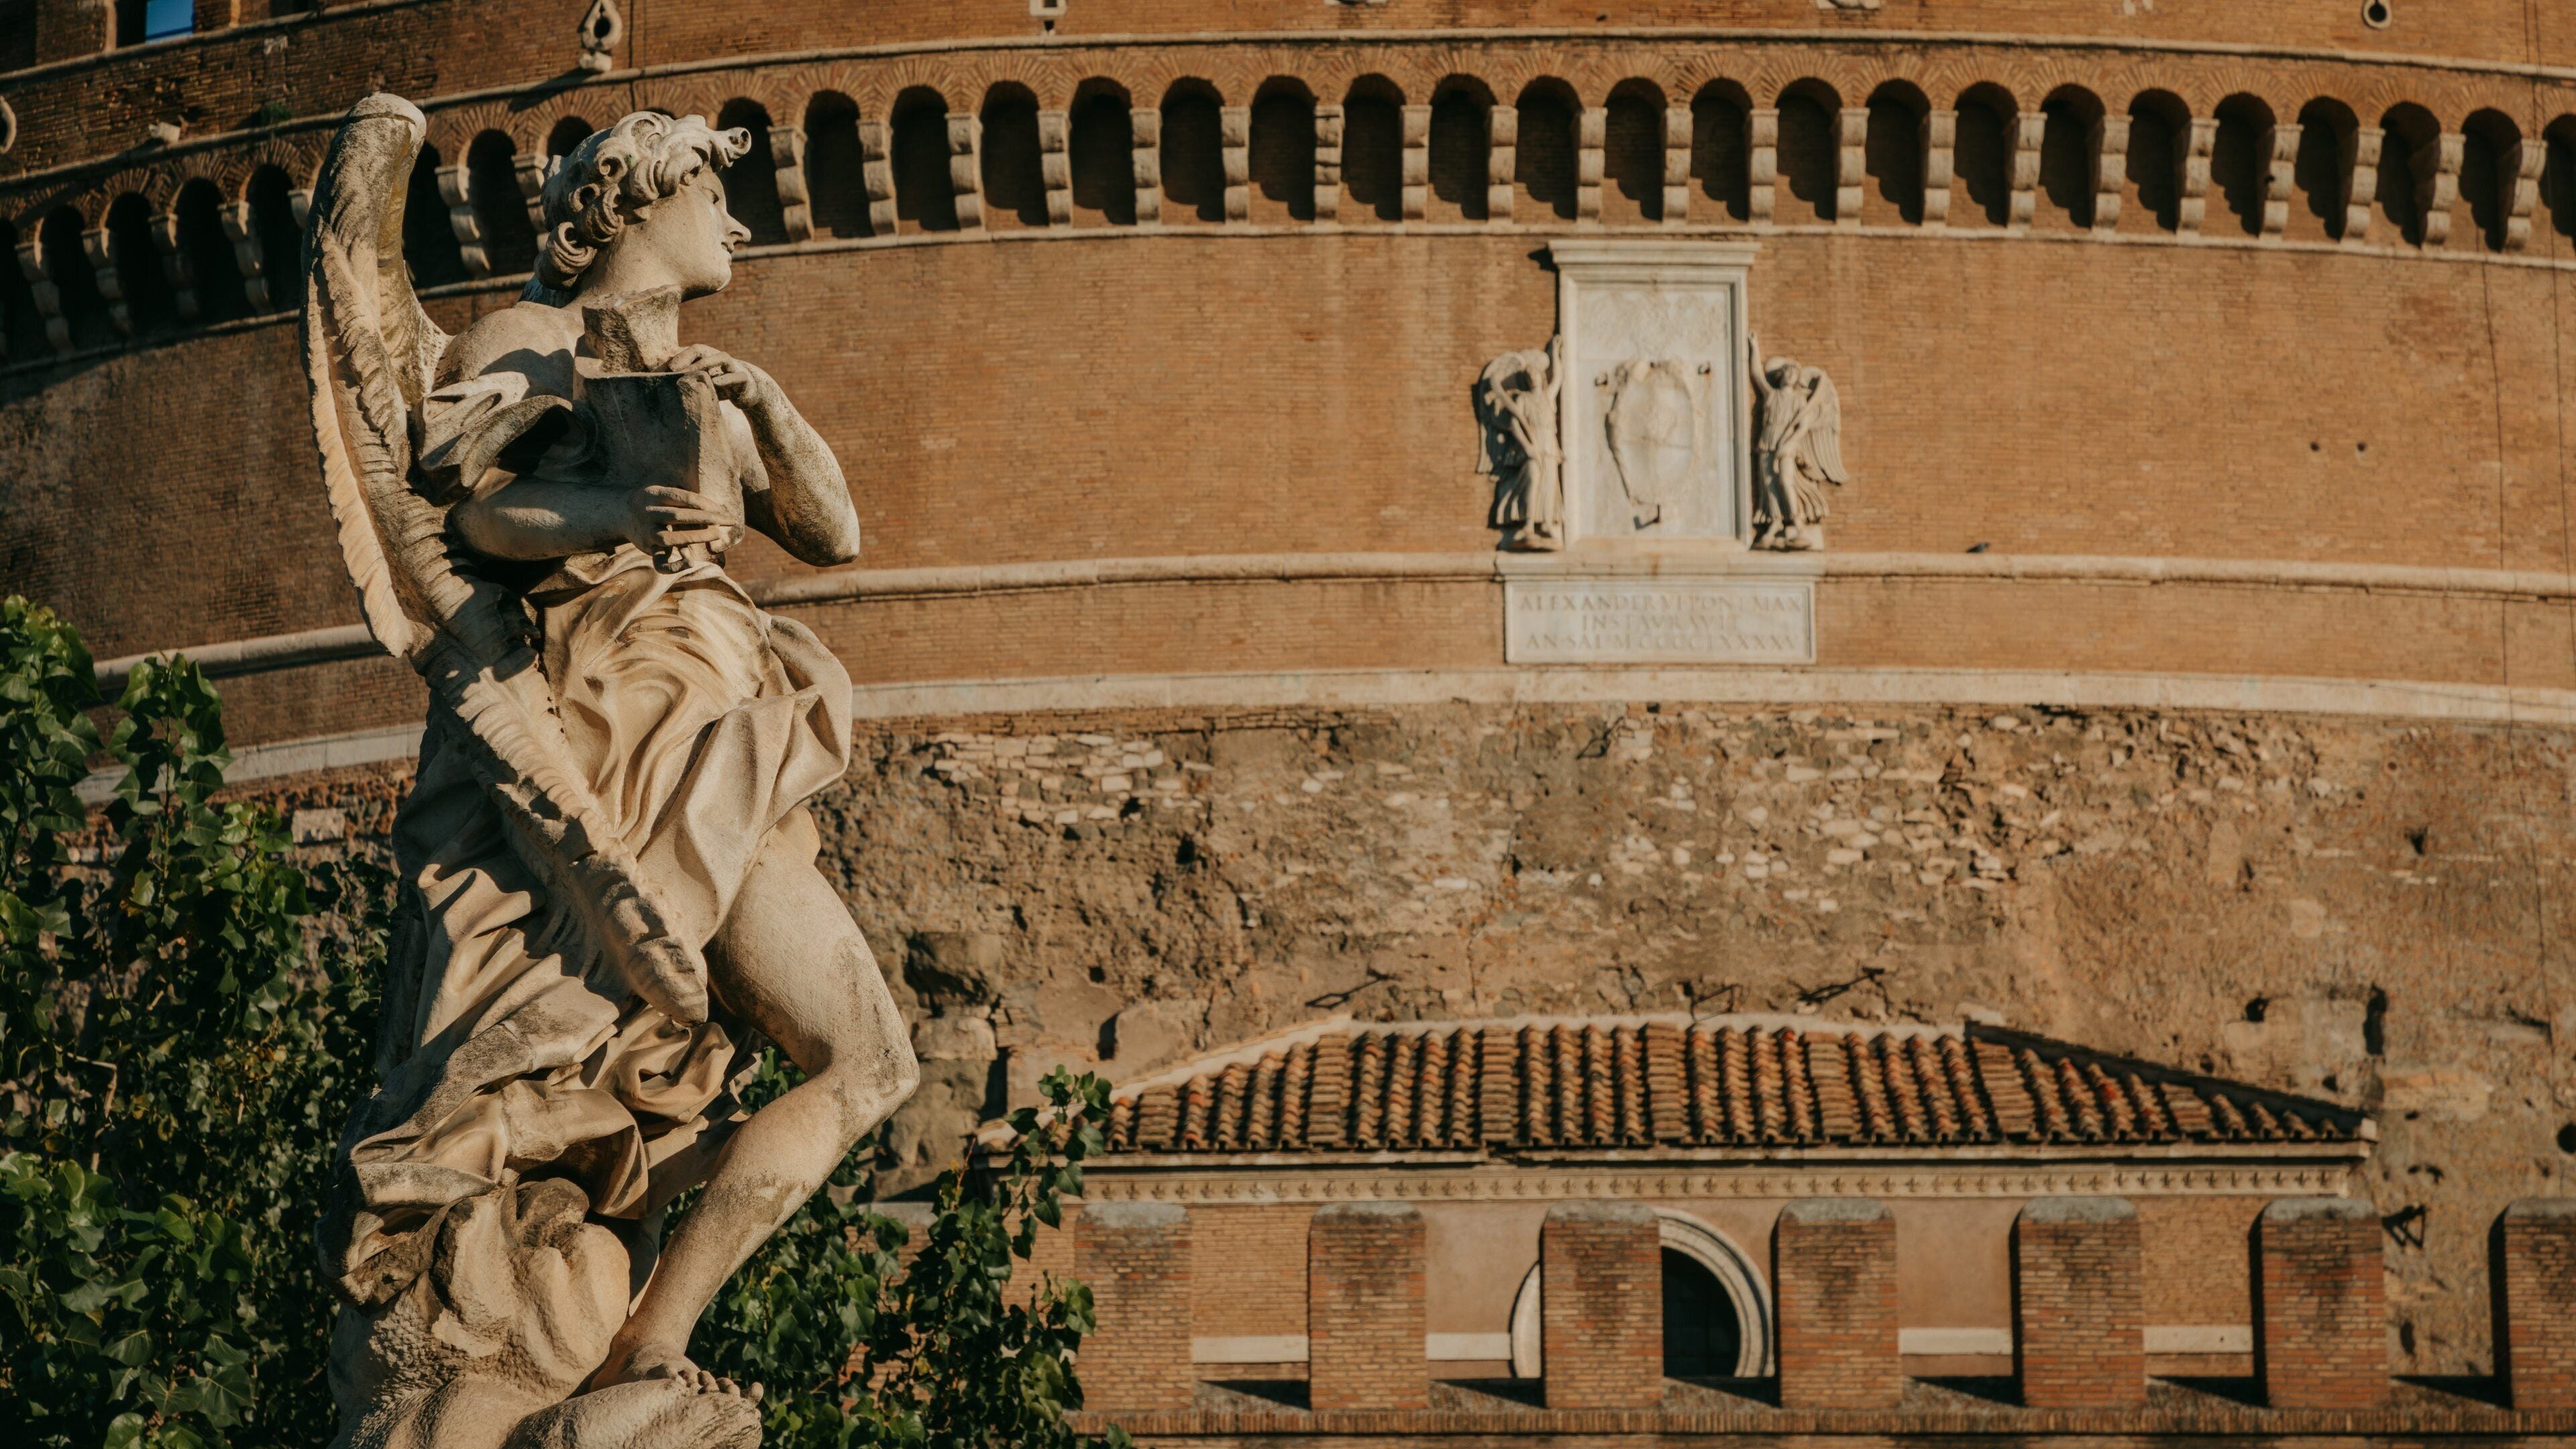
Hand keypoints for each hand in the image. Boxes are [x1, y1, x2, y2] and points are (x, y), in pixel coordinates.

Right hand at [625, 485, 743, 555]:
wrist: (622, 513)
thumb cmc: (655, 502)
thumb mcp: (664, 492)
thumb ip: (683, 499)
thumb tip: (715, 508)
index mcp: (654, 494)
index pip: (683, 498)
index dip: (705, 503)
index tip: (722, 508)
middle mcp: (648, 512)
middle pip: (679, 515)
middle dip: (707, 518)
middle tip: (729, 520)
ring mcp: (646, 532)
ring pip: (671, 538)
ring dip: (696, 537)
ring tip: (717, 534)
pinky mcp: (647, 549)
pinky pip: (660, 562)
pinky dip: (675, 566)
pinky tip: (692, 563)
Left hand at [666, 344, 778, 412]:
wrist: (749, 389)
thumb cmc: (720, 383)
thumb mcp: (702, 379)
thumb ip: (684, 374)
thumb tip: (660, 373)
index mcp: (706, 355)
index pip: (688, 351)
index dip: (675, 358)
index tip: (662, 371)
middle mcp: (718, 357)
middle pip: (701, 350)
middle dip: (685, 358)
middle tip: (671, 370)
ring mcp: (732, 366)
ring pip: (720, 359)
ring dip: (705, 364)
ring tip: (691, 373)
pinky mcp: (743, 379)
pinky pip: (736, 377)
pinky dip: (726, 379)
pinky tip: (716, 383)